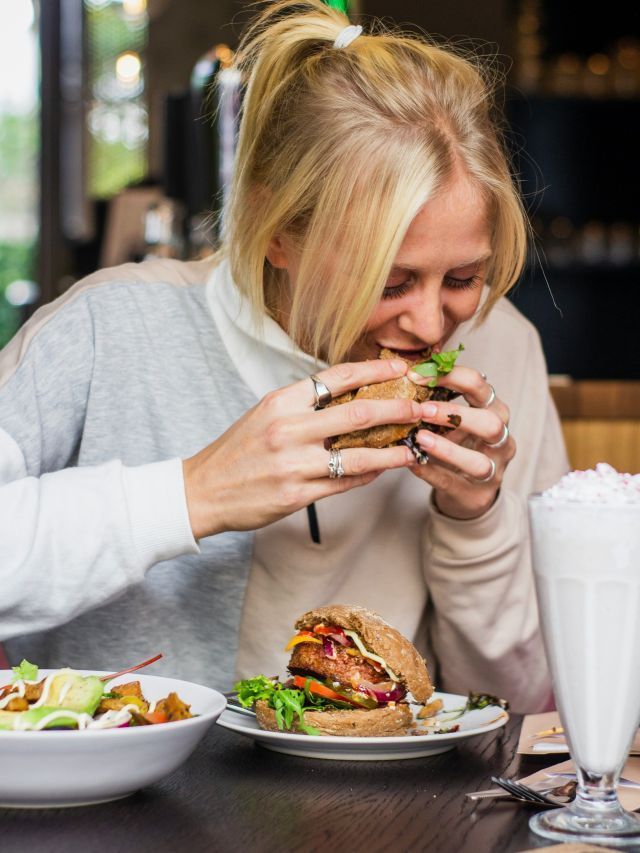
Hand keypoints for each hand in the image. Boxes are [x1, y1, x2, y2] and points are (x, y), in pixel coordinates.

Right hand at [182, 359, 419, 538]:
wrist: (202, 490)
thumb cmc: (237, 451)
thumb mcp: (265, 414)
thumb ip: (304, 405)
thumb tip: (350, 394)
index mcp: (281, 401)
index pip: (338, 377)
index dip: (376, 369)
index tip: (402, 367)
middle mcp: (289, 429)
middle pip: (359, 413)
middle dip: (399, 408)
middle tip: (423, 407)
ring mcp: (294, 464)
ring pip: (360, 455)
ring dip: (393, 450)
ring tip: (414, 447)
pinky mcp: (297, 495)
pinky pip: (345, 483)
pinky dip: (369, 475)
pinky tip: (384, 469)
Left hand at [407, 366, 514, 519]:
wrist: (467, 493)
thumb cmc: (457, 445)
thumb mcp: (452, 421)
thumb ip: (437, 400)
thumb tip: (405, 373)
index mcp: (494, 412)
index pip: (481, 387)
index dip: (451, 377)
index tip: (417, 376)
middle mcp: (501, 440)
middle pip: (491, 423)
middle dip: (456, 414)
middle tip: (423, 410)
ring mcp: (493, 471)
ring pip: (478, 461)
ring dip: (447, 448)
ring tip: (419, 438)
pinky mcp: (476, 496)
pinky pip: (453, 484)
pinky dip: (431, 472)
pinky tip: (412, 462)